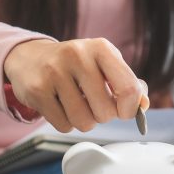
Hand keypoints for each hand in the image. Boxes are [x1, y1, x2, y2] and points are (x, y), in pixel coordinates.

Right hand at [4, 38, 149, 131]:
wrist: (30, 57)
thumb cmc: (77, 65)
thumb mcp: (105, 64)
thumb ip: (129, 84)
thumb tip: (142, 106)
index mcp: (101, 48)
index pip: (128, 88)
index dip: (130, 109)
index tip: (124, 111)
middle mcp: (77, 55)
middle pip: (105, 111)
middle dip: (104, 116)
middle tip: (94, 105)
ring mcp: (54, 72)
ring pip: (84, 122)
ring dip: (84, 122)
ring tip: (77, 105)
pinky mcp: (37, 90)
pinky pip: (63, 125)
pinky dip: (66, 123)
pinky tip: (61, 106)